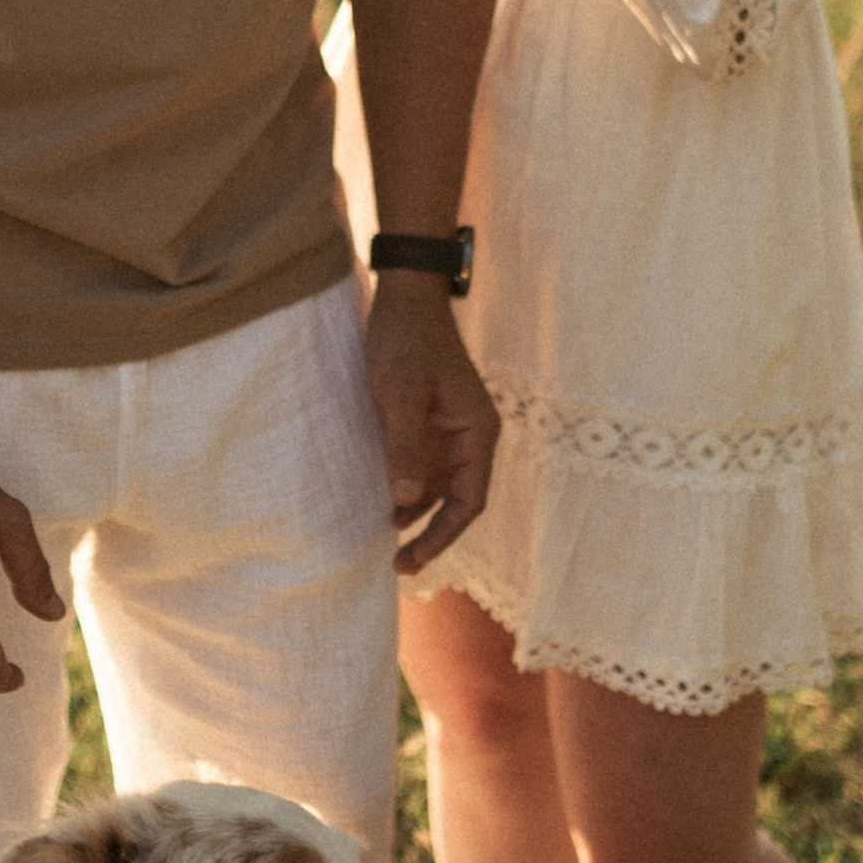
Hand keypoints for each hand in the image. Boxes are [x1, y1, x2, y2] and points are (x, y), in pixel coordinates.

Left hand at [363, 281, 498, 576]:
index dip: (442, 536)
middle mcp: (470, 438)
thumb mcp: (401, 394)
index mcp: (478, 433)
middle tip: (396, 565)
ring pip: (438, 489)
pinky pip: (422, 469)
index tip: (412, 559)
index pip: (469, 502)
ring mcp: (449, 432)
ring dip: (416, 516)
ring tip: (388, 545)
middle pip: (456, 502)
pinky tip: (383, 507)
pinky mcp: (428, 423)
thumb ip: (405, 446)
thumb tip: (404, 501)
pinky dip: (406, 492)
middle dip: (429, 535)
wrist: (405, 297)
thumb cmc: (406, 342)